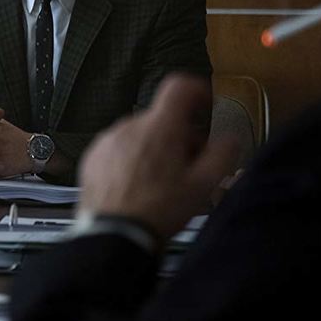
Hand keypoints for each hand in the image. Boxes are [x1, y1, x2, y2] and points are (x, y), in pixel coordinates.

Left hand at [78, 75, 237, 240]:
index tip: (205, 106)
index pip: (178, 86)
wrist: (112, 234)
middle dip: (179, 134)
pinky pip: (117, 147)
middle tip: (189, 163)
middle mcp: (128, 126)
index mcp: (159, 127)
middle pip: (160, 117)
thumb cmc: (160, 209)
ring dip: (154, 147)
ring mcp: (106, 140)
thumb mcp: (203, 185)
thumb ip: (222, 154)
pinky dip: (131, 157)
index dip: (197, 91)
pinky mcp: (91, 157)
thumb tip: (230, 138)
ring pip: (138, 133)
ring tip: (161, 179)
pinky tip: (136, 184)